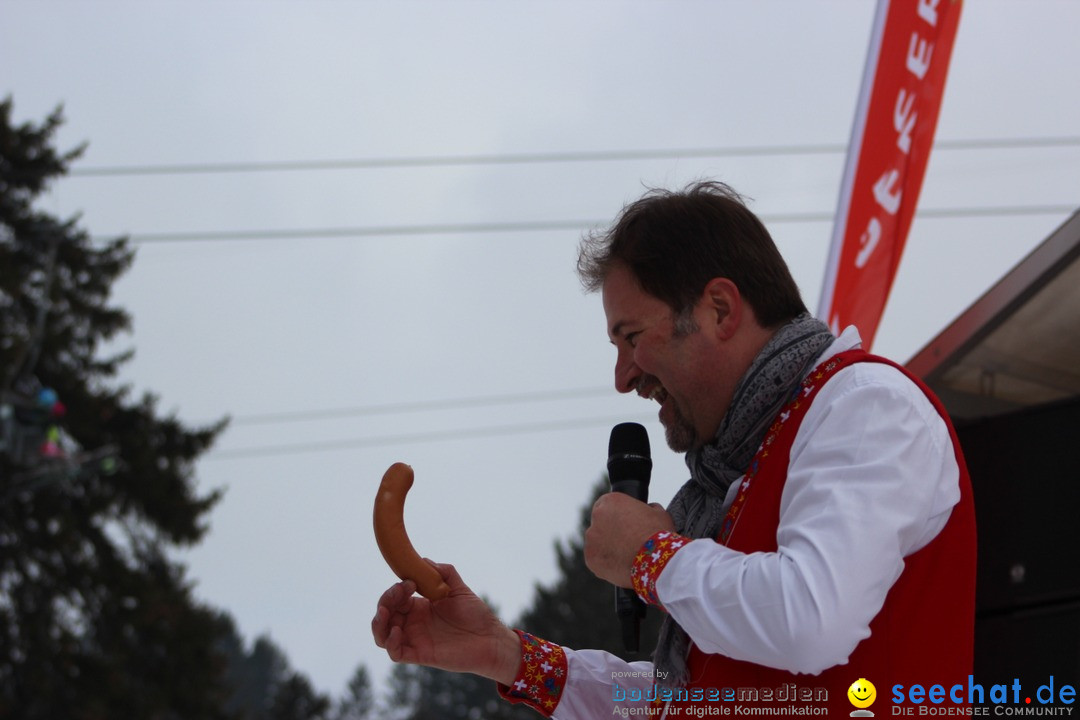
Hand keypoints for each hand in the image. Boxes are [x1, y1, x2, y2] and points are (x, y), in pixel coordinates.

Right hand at [371, 561, 520, 684]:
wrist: (491, 639)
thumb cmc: (476, 614)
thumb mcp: (459, 588)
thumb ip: (444, 572)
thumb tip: (424, 561)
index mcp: (420, 606)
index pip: (396, 597)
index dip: (396, 589)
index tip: (410, 582)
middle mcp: (413, 623)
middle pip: (385, 614)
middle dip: (385, 601)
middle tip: (397, 593)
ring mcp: (415, 639)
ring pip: (382, 635)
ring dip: (378, 623)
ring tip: (384, 613)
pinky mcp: (420, 655)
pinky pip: (395, 653)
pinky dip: (390, 643)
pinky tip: (397, 631)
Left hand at [584, 494, 673, 587]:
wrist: (655, 561)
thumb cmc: (658, 535)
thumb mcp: (659, 514)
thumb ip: (650, 508)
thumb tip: (650, 508)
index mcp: (611, 501)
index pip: (606, 505)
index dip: (616, 516)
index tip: (624, 525)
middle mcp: (597, 516)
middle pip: (600, 524)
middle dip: (610, 532)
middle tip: (626, 543)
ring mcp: (591, 538)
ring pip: (597, 543)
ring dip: (607, 548)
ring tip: (626, 557)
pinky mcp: (590, 558)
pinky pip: (596, 560)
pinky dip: (605, 564)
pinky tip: (620, 566)